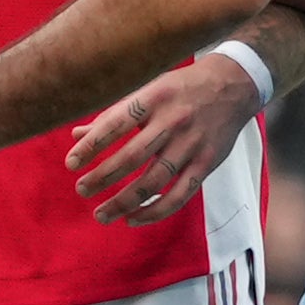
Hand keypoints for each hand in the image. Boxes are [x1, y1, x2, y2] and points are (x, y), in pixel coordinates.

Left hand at [66, 55, 261, 224]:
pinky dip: (155, 211)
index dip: (91, 146)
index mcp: (153, 98)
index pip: (115, 125)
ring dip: (124, 202)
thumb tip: (76, 135)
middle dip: (102, 177)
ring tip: (101, 214)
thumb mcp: (148, 90)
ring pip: (154, 181)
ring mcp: (192, 144)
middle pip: (132, 157)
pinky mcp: (207, 163)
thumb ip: (114, 115)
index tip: (70, 164)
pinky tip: (133, 219)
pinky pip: (180, 195)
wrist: (233, 85)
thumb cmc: (180, 88)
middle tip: (82, 190)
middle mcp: (172, 121)